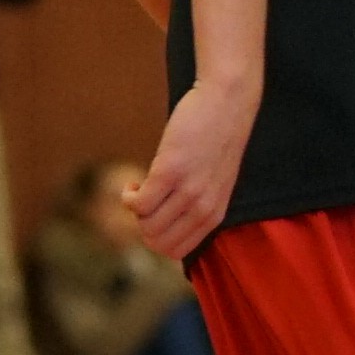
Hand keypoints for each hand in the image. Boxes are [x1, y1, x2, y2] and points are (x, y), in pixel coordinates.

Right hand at [134, 75, 259, 260]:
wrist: (227, 103)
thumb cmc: (217, 139)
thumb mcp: (216, 182)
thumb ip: (199, 204)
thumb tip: (167, 221)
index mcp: (215, 215)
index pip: (177, 251)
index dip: (157, 238)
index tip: (154, 217)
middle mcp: (203, 208)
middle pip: (157, 243)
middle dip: (142, 227)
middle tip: (144, 203)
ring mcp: (188, 191)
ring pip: (146, 225)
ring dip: (134, 211)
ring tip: (139, 189)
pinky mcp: (170, 171)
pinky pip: (139, 203)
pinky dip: (127, 197)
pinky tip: (132, 183)